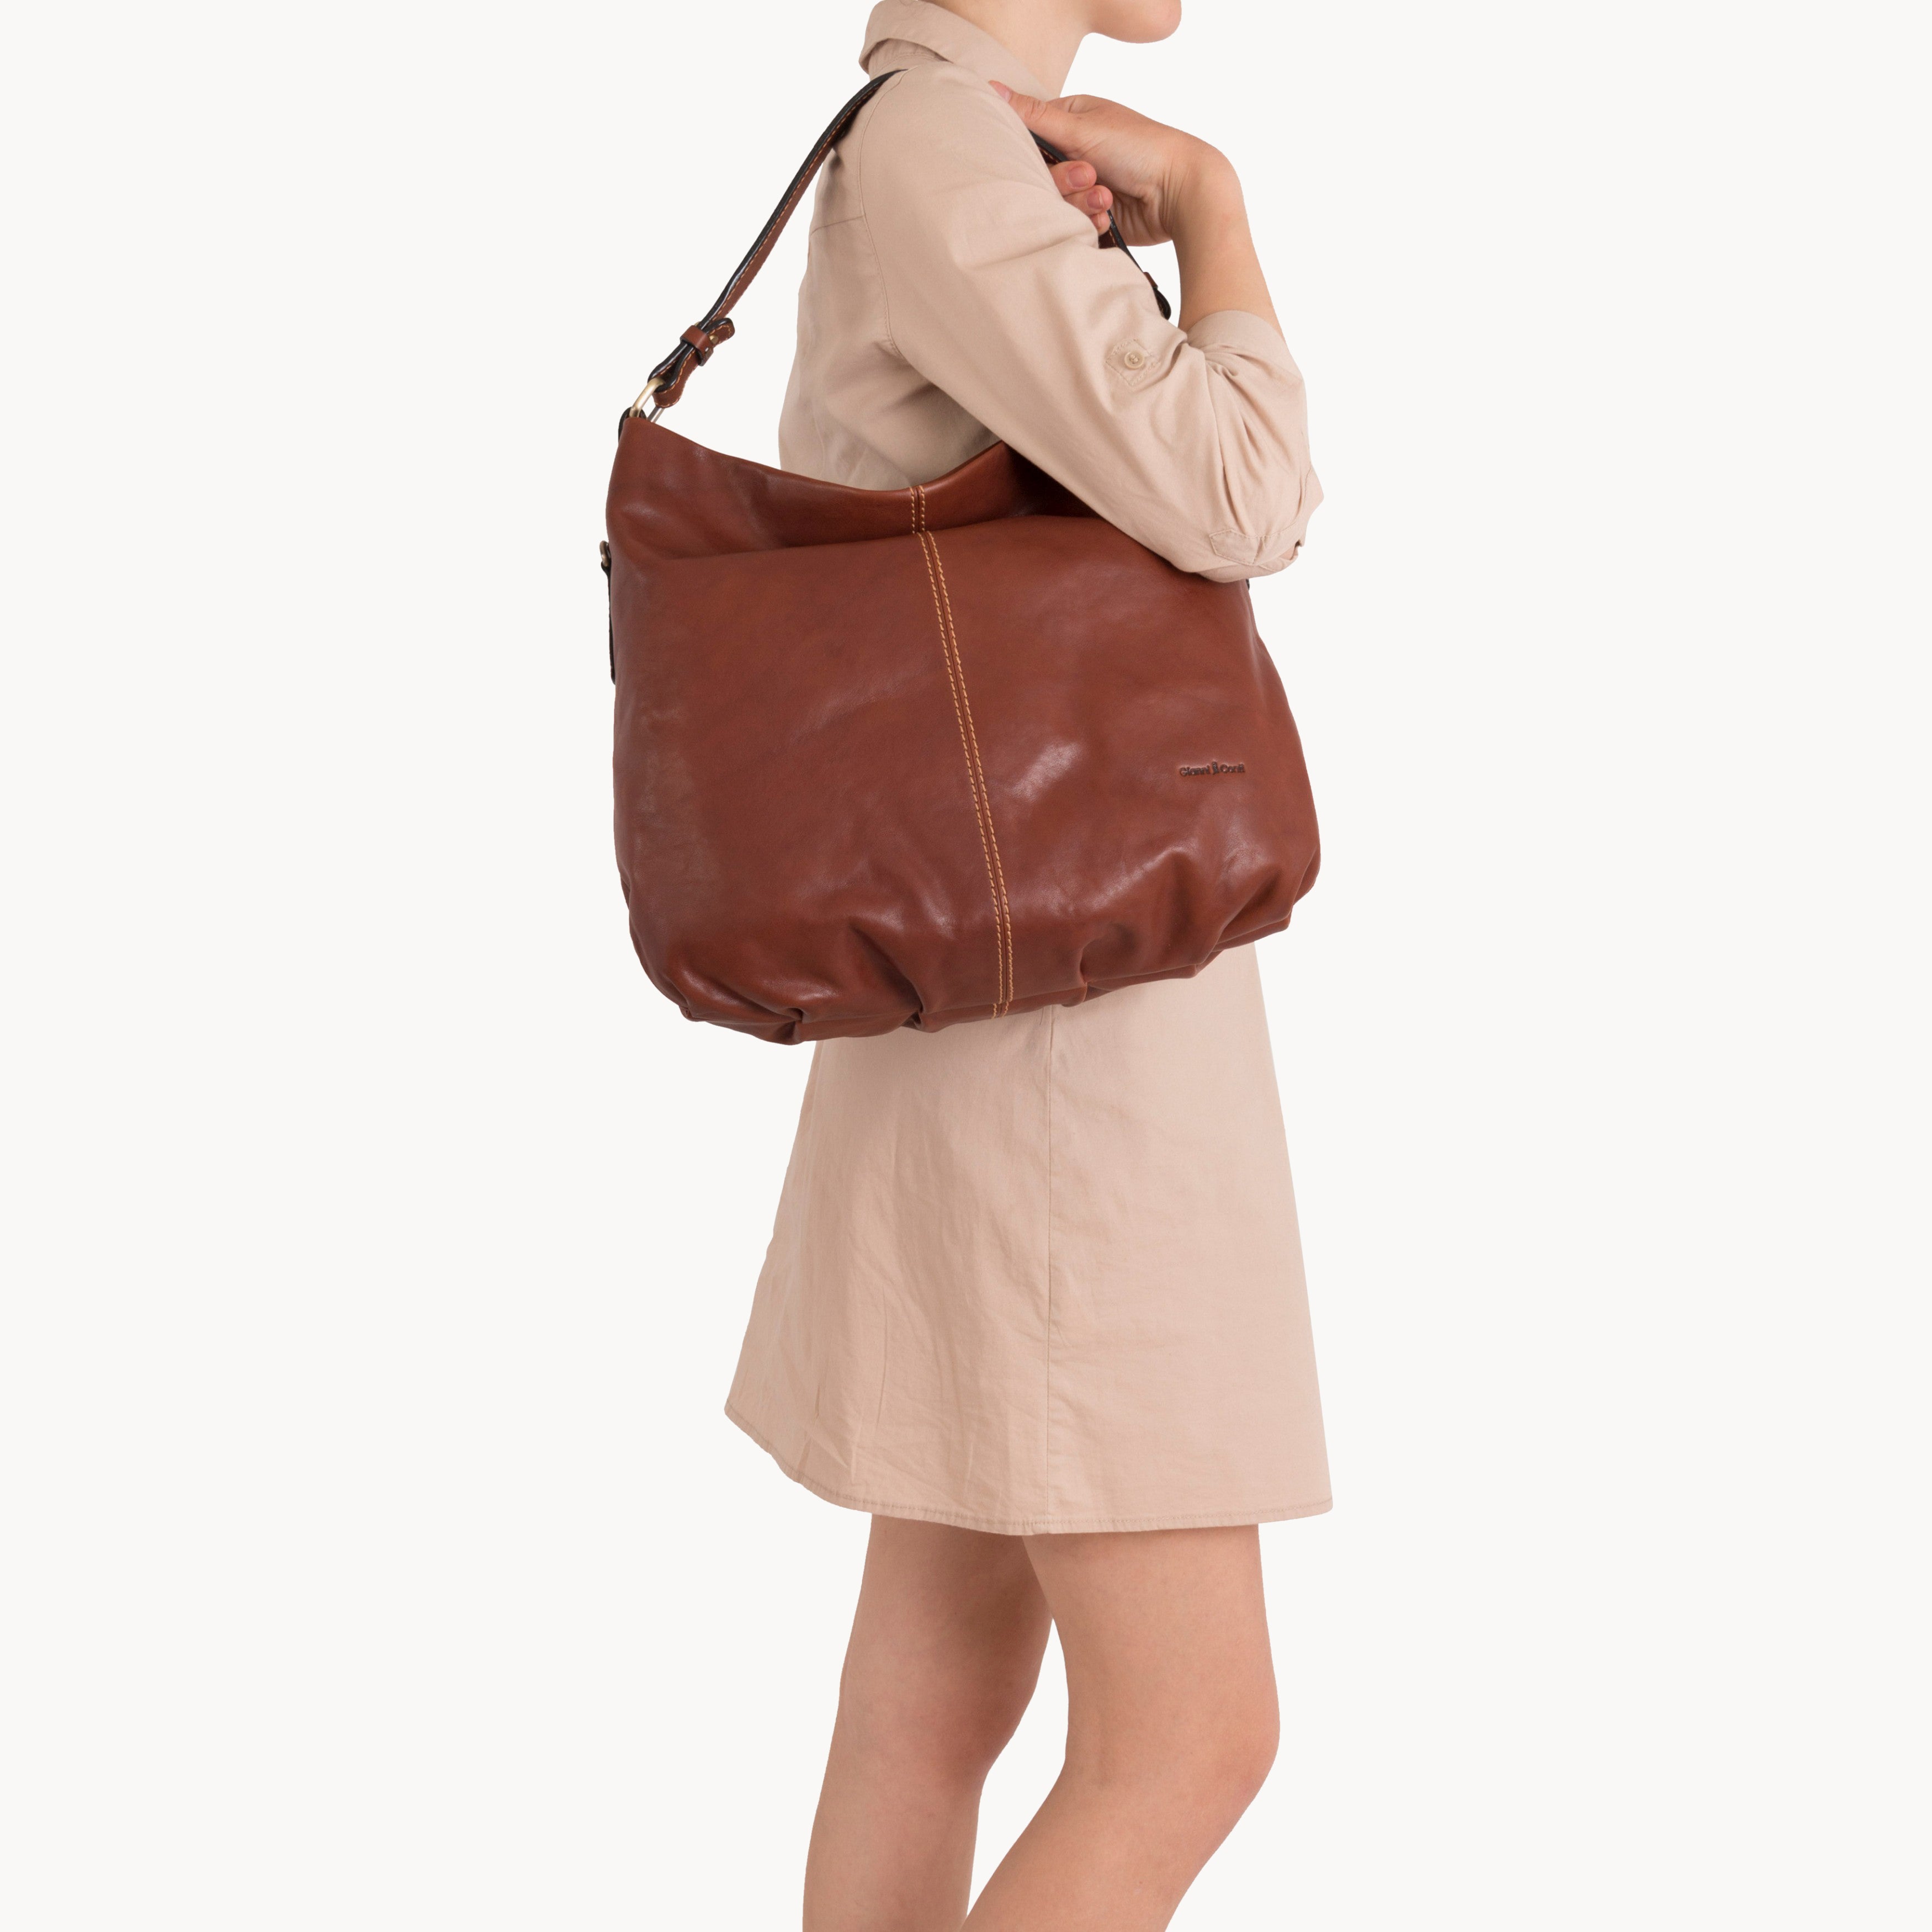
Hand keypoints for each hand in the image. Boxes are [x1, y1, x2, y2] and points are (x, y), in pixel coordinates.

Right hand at [992, 81, 1231, 247]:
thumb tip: (990, 87)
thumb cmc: (1140, 148)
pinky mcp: (1096, 216)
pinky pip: (1074, 226)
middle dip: (1064, 182)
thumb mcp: (1082, 127)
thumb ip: (1033, 116)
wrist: (1179, 192)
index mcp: (1071, 122)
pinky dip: (1091, 223)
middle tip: (1090, 175)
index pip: (1029, 138)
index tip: (1048, 158)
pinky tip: (1110, 215)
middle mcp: (1077, 152)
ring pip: (1057, 205)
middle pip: (1041, 177)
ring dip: (1080, 204)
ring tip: (1106, 196)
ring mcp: (1087, 186)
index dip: (1032, 154)